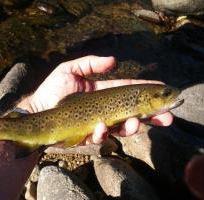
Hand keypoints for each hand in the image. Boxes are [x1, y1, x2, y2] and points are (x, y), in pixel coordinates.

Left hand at [18, 55, 172, 142]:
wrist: (36, 111)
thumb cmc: (51, 90)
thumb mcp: (69, 70)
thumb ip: (90, 64)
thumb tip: (114, 60)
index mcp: (103, 93)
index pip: (129, 90)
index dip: (146, 90)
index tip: (163, 89)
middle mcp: (104, 109)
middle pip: (132, 112)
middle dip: (151, 116)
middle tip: (168, 117)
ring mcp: (97, 124)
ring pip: (121, 127)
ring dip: (131, 126)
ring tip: (134, 122)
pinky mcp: (87, 136)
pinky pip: (99, 136)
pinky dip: (102, 132)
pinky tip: (100, 126)